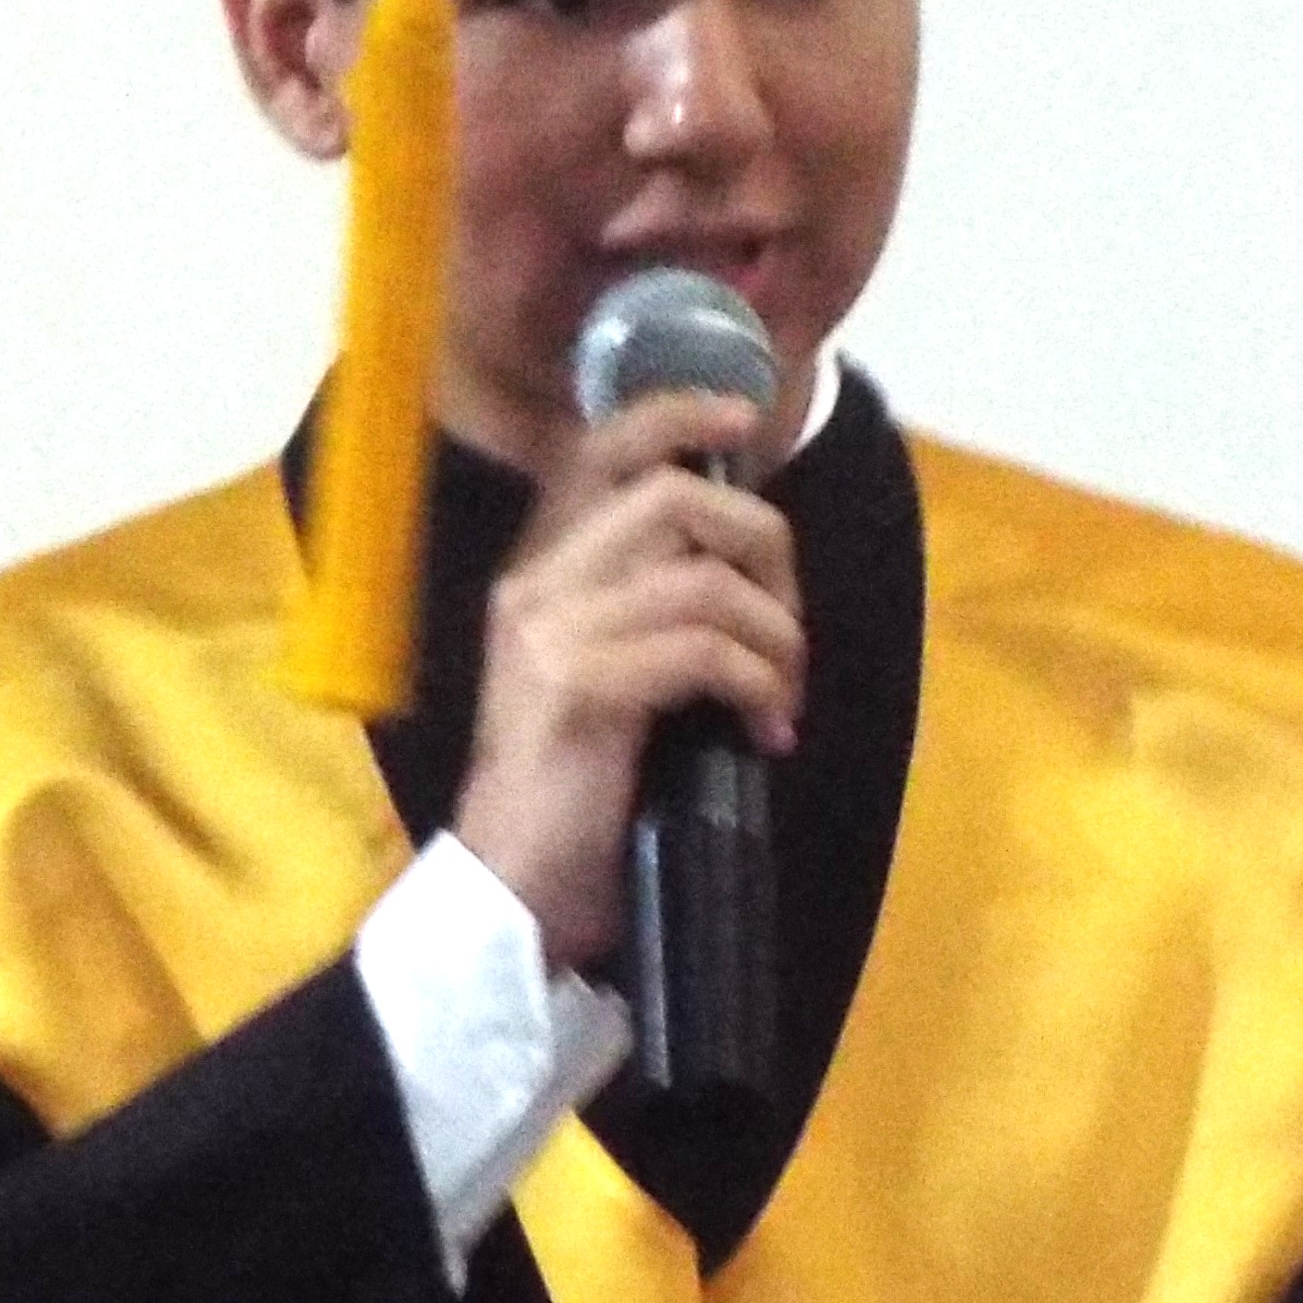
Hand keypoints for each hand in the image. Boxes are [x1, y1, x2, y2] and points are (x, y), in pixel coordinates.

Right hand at [453, 391, 803, 973]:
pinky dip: (759, 684)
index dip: (678, 412)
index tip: (746, 418)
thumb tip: (744, 567)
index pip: (599, 450)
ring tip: (780, 694)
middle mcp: (536, 584)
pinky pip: (706, 650)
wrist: (515, 890)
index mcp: (539, 571)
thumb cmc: (572, 791)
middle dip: (765, 549)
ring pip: (704, 578)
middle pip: (677, 498)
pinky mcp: (583, 689)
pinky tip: (764, 731)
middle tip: (787, 627)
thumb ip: (647, 607)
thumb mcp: (605, 675)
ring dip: (775, 635)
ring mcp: (553, 633)